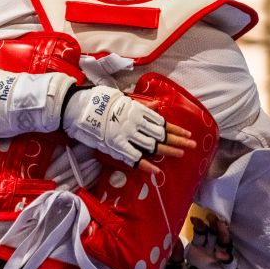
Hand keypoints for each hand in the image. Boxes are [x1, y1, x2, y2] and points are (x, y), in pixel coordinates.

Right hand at [63, 86, 195, 168]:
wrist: (77, 106)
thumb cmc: (97, 100)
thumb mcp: (121, 98)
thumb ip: (140, 105)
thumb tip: (156, 105)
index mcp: (137, 110)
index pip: (161, 122)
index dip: (175, 129)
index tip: (188, 134)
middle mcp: (135, 122)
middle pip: (161, 134)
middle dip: (178, 141)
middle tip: (193, 146)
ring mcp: (127, 134)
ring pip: (152, 145)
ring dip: (167, 151)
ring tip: (181, 154)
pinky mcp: (116, 145)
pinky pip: (134, 157)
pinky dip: (146, 164)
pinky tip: (157, 170)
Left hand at [169, 214, 236, 268]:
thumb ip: (173, 257)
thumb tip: (174, 240)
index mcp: (197, 251)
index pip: (201, 235)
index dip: (199, 226)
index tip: (194, 219)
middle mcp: (209, 255)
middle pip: (214, 236)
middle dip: (214, 225)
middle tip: (211, 215)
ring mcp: (218, 265)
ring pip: (224, 246)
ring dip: (223, 235)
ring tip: (220, 225)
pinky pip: (229, 265)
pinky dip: (227, 258)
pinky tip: (222, 253)